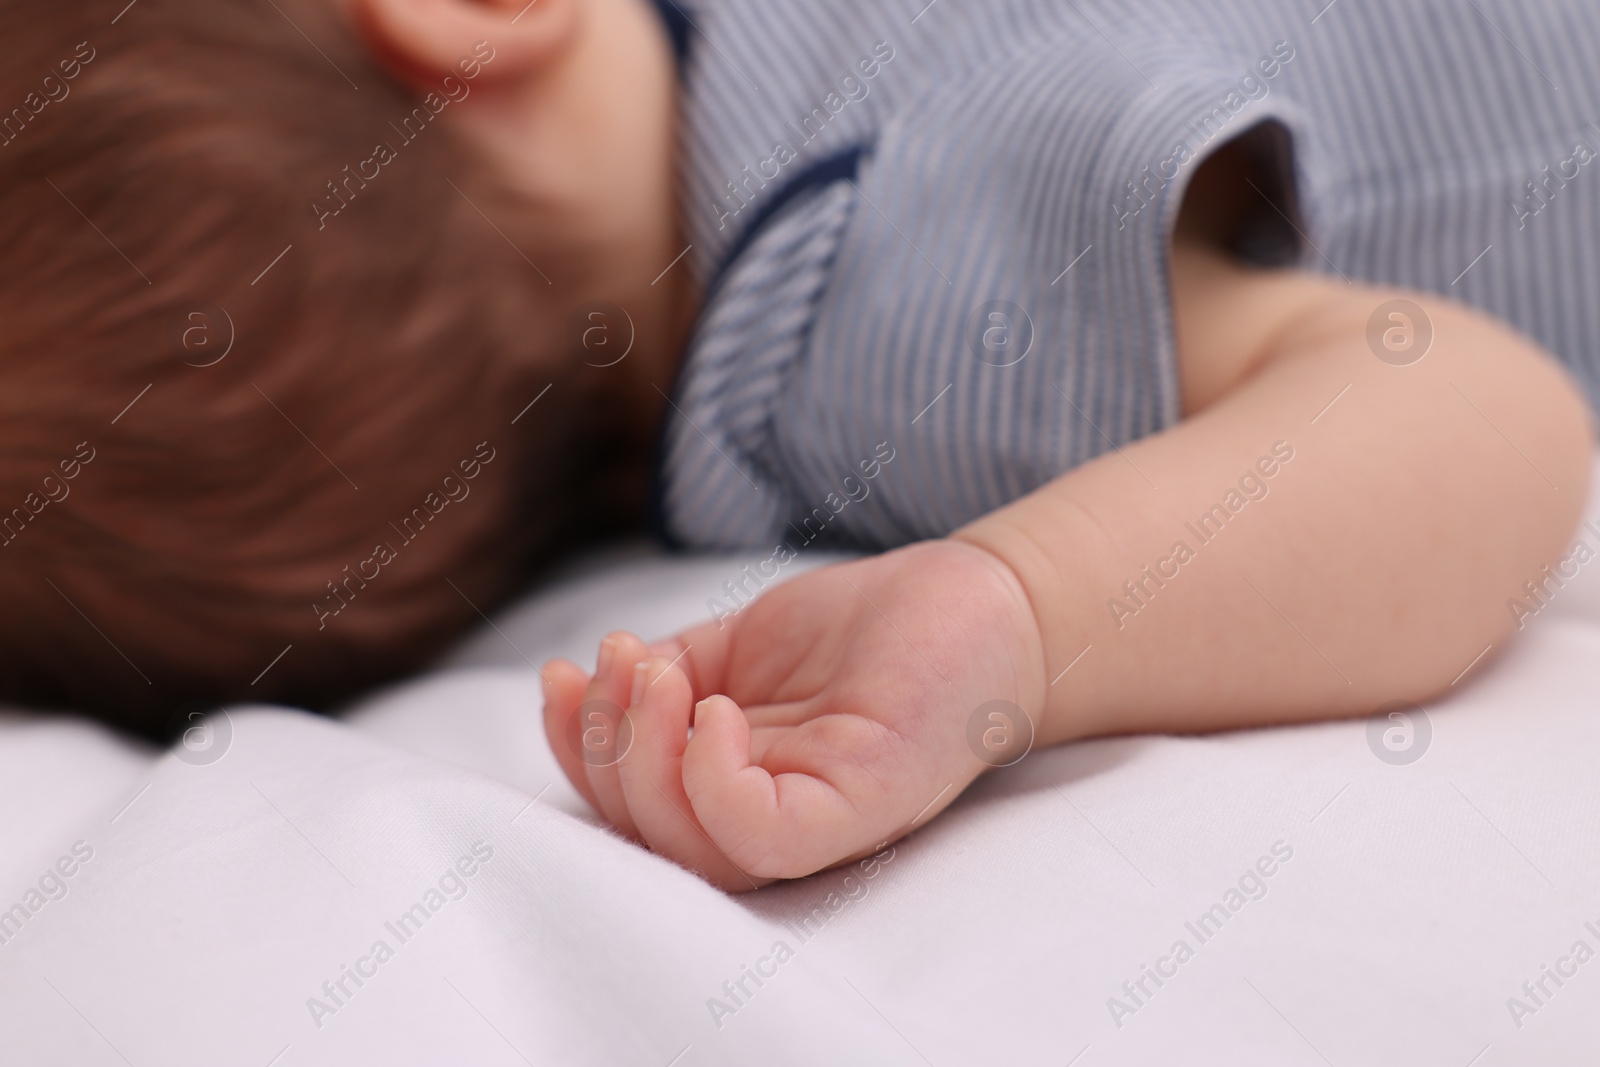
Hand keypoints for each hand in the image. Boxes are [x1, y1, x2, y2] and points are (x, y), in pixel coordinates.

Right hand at [540, 540, 1047, 890]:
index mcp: (737, 789)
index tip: (561, 674)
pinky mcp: (866, 807)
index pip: (633, 809)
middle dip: (605, 751)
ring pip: (696, 850)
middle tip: (625, 665)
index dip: (577, 753)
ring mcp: (821, 821)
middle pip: (651, 839)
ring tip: (658, 675)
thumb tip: (591, 688)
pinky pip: (765, 838)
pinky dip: (713, 782)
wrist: (983, 597)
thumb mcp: (739, 644)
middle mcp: (774, 821)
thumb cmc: (866, 628)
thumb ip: (668, 675)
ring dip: (645, 760)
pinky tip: (715, 711)